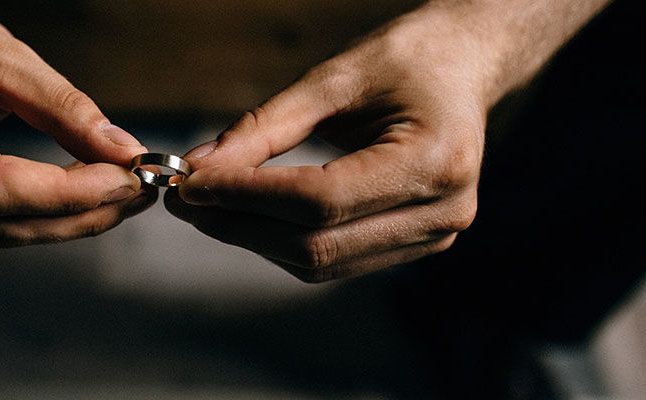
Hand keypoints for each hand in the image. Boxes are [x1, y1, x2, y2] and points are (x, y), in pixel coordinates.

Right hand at [0, 1, 154, 246]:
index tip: (128, 178)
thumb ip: (64, 108)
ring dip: (67, 221)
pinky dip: (39, 216)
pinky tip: (78, 196)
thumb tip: (125, 153)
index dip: (68, 193)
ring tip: (121, 193)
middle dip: (79, 213)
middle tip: (139, 191)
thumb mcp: (4, 55)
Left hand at [165, 11, 499, 281]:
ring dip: (253, 239)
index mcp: (434, 161)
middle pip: (317, 244)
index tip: (192, 183)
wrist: (461, 68)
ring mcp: (432, 237)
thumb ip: (264, 126)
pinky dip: (281, 241)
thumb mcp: (333, 78)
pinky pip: (333, 261)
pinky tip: (246, 215)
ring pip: (319, 263)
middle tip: (184, 199)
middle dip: (239, 224)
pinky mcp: (412, 245)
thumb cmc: (403, 60)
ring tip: (205, 206)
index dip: (248, 197)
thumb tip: (199, 166)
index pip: (321, 201)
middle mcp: (442, 212)